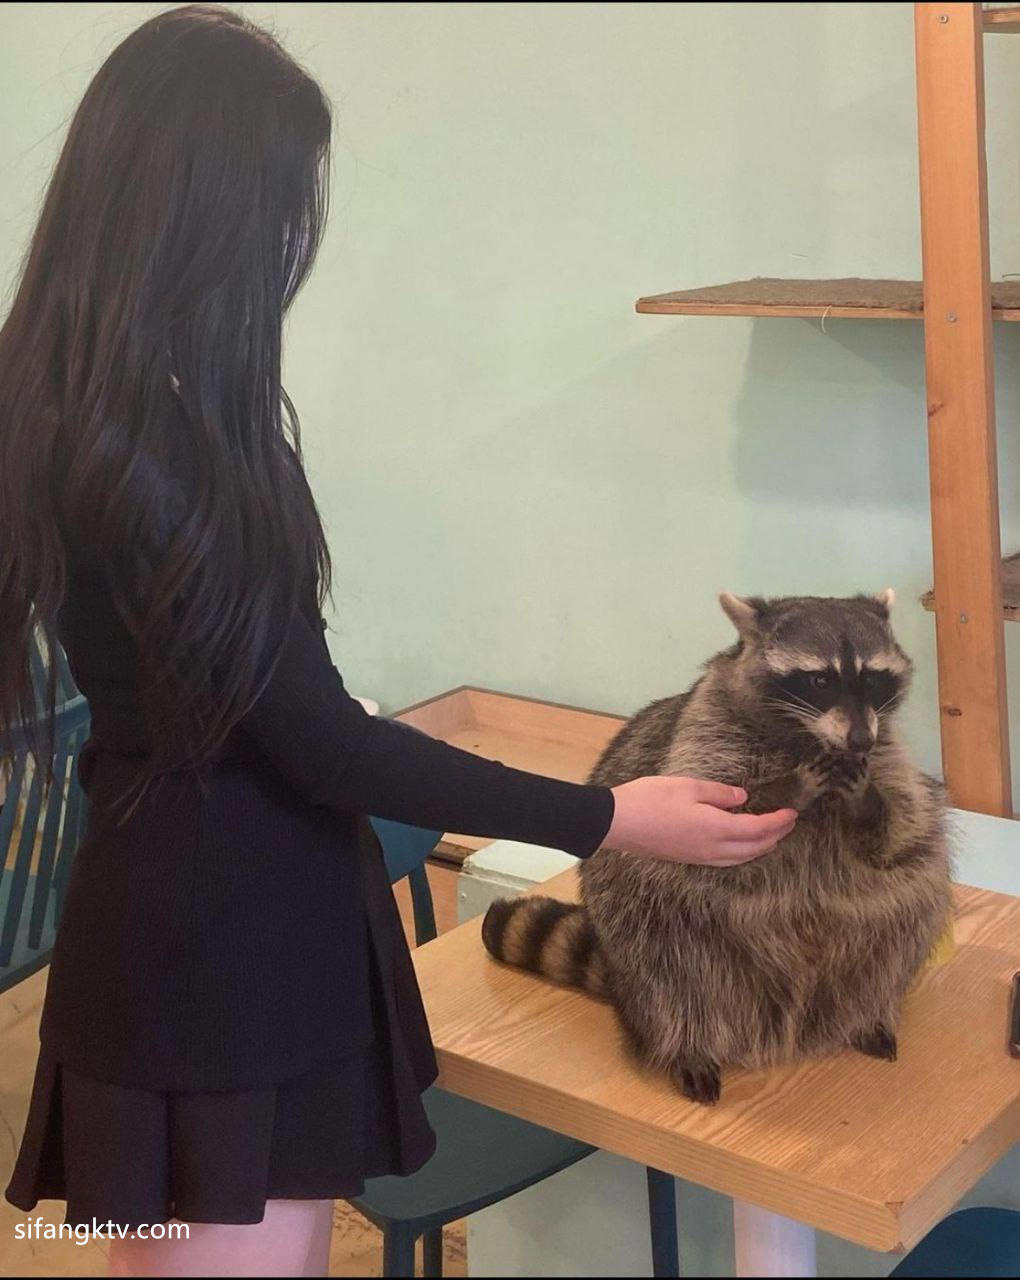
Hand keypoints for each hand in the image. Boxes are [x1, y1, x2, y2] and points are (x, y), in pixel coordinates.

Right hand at [602, 775, 796, 866]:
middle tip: (789, 823)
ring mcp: (699, 857)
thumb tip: (742, 798)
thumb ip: (719, 793)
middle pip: (753, 848)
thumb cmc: (650, 799)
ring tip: (772, 837)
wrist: (617, 823)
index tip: (793, 812)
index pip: (757, 829)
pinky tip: (740, 847)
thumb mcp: (687, 786)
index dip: (777, 822)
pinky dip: (742, 853)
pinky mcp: (688, 858)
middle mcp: (712, 848)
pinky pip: (726, 861)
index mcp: (715, 828)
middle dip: (775, 836)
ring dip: (760, 847)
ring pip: (740, 858)